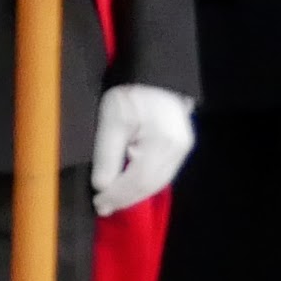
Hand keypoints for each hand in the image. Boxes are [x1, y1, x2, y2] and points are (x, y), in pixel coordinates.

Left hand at [92, 83, 195, 213]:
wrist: (155, 74)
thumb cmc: (130, 92)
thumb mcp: (111, 119)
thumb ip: (107, 154)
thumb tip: (101, 186)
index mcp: (163, 143)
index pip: (139, 180)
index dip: (117, 195)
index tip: (98, 203)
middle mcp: (179, 150)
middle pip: (150, 185)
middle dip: (125, 199)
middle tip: (102, 207)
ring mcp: (183, 150)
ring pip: (158, 182)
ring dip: (134, 194)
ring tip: (112, 200)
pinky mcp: (180, 147)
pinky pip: (161, 173)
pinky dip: (144, 183)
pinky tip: (128, 186)